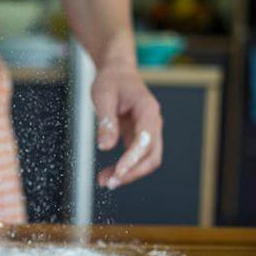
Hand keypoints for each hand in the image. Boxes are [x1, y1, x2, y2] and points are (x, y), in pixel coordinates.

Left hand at [92, 62, 162, 189]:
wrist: (117, 73)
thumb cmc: (111, 81)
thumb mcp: (103, 96)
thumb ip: (106, 122)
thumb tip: (104, 147)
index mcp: (148, 110)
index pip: (145, 140)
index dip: (132, 159)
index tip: (117, 173)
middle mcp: (153, 123)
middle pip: (152, 156)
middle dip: (132, 172)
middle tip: (111, 183)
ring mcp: (148, 131)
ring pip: (146, 160)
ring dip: (128, 174)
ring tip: (105, 182)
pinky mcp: (139, 137)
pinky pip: (136, 157)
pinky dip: (124, 168)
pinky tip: (108, 175)